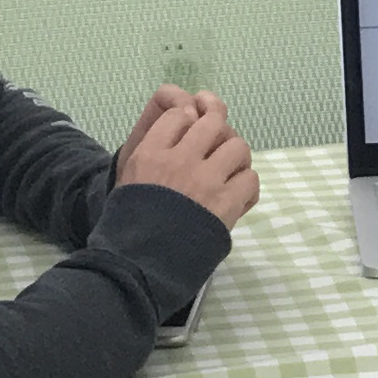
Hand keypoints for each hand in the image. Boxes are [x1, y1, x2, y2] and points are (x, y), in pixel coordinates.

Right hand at [117, 87, 256, 226]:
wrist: (138, 264)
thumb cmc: (129, 227)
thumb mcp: (128, 182)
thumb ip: (151, 155)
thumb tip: (181, 129)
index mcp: (150, 153)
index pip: (178, 114)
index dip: (190, 118)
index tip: (193, 128)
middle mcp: (179, 159)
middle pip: (213, 121)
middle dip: (219, 126)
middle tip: (220, 139)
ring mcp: (205, 180)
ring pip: (237, 146)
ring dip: (237, 156)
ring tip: (230, 171)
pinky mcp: (226, 203)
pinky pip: (250, 179)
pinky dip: (247, 185)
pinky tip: (238, 196)